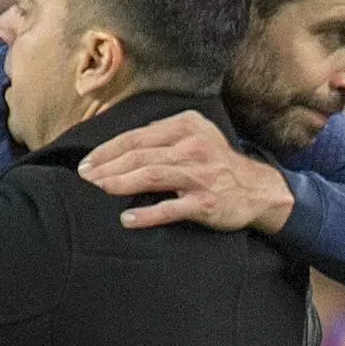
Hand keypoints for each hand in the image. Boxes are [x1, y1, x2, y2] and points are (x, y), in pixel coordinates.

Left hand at [78, 110, 294, 232]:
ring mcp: (200, 175)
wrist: (259, 189)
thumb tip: (122, 148)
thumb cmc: (219, 165)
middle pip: (140, 155)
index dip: (108, 150)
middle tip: (84, 179)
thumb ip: (164, 137)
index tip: (87, 163)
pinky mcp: (206, 202)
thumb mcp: (196, 137)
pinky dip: (147, 214)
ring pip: (152, 175)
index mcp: (186, 126)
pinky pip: (171, 208)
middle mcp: (193, 147)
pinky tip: (127, 219)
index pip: (137, 136)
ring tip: (99, 190)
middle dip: (107, 167)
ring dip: (120, 183)